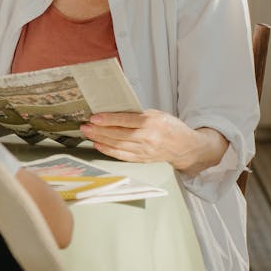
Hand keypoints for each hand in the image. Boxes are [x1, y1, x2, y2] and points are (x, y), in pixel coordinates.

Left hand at [80, 110, 227, 174]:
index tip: (94, 117)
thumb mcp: (156, 113)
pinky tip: (98, 145)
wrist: (185, 146)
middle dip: (99, 130)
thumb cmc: (169, 126)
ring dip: (100, 139)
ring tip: (88, 134)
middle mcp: (148, 138)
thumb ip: (137, 114)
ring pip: (118, 145)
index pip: (126, 120)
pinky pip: (122, 155)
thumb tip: (113, 111)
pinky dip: (109, 151)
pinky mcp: (142, 159)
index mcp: (152, 122)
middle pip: (119, 134)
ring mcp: (145, 150)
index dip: (109, 119)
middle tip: (84, 126)